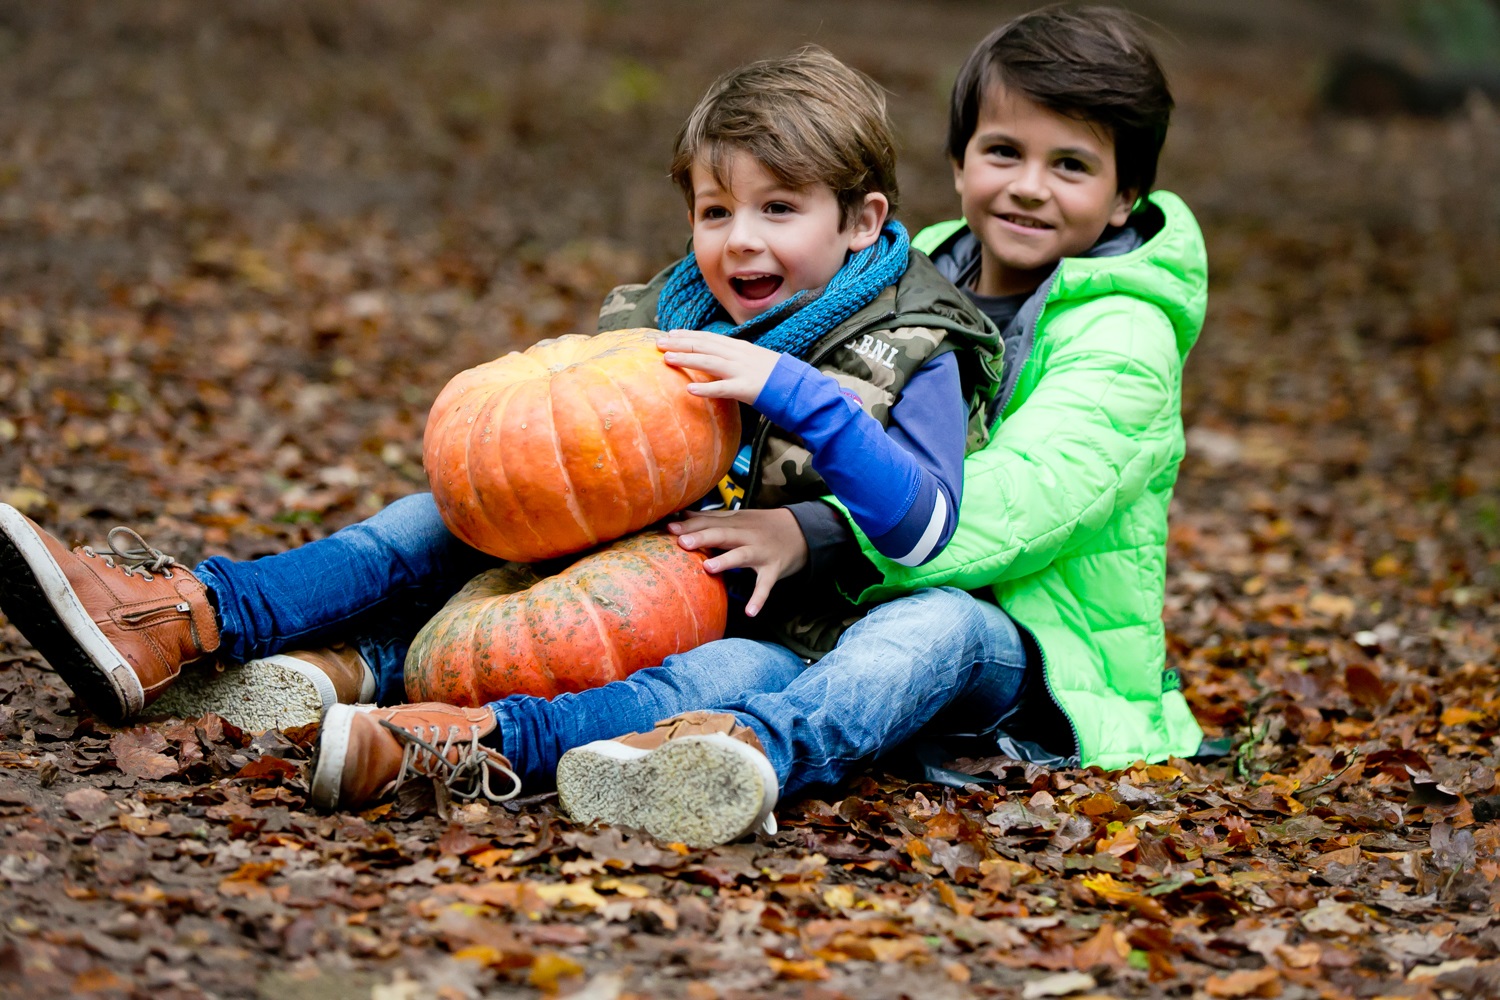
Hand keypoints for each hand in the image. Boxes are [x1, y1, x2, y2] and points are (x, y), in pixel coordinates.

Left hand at [658, 330, 779, 405]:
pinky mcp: (746, 388)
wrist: (798, 386)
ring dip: (687, 358)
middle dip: (680, 342)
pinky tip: (689, 390)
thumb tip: (719, 357)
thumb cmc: (776, 376)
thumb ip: (737, 357)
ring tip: (666, 358)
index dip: (688, 334)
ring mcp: (742, 371)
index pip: (709, 337)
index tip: (670, 332)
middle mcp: (738, 355)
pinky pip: (723, 389)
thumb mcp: (755, 360)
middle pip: (704, 345)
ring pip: (709, 362)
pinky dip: (706, 389)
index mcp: (740, 348)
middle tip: (658, 342)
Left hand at [669, 507, 807, 616]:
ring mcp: (761, 552)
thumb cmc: (762, 526)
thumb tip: (681, 513)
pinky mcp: (774, 569)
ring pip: (742, 555)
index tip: (668, 526)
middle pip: (723, 534)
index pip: (710, 522)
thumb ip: (712, 518)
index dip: (689, 524)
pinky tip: (750, 612)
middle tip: (682, 542)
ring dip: (726, 561)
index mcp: (735, 523)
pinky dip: (759, 598)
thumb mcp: (739, 518)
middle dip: (703, 536)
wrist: (803, 531)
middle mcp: (747, 535)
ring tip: (708, 568)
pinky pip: (765, 585)